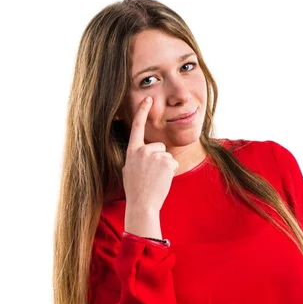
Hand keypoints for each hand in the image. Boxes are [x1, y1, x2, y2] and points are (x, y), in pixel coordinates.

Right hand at [122, 96, 178, 212]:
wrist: (142, 204)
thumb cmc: (135, 190)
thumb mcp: (129, 170)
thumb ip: (136, 157)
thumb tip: (141, 153)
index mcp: (132, 151)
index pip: (137, 127)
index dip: (142, 111)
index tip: (148, 99)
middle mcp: (143, 150)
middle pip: (159, 146)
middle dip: (159, 158)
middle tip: (151, 175)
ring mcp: (155, 156)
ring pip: (167, 156)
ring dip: (165, 167)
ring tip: (155, 179)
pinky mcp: (166, 162)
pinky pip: (173, 163)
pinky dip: (170, 172)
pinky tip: (162, 180)